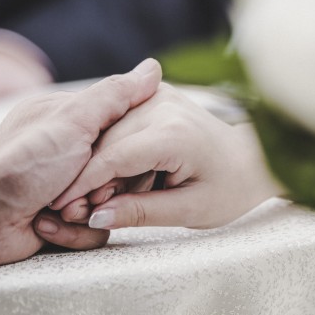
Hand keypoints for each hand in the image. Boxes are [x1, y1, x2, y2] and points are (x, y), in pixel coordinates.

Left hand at [0, 58, 161, 266]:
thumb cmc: (22, 162)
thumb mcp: (74, 120)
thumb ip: (116, 96)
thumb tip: (153, 68)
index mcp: (72, 121)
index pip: (126, 129)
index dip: (129, 148)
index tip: (120, 159)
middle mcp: (70, 153)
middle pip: (122, 172)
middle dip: (106, 187)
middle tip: (87, 190)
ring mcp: (66, 189)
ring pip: (111, 205)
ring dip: (85, 213)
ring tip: (58, 209)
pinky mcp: (62, 222)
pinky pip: (92, 231)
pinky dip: (70, 232)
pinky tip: (43, 225)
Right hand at [45, 83, 280, 232]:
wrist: (252, 161)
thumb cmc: (228, 191)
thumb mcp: (189, 211)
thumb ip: (141, 212)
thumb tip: (95, 218)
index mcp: (174, 134)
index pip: (113, 157)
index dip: (83, 185)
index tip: (62, 209)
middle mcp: (163, 105)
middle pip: (103, 143)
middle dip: (86, 178)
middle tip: (77, 214)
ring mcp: (158, 96)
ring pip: (105, 133)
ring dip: (96, 166)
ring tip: (100, 200)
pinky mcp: (153, 97)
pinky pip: (117, 125)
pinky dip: (109, 152)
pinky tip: (115, 179)